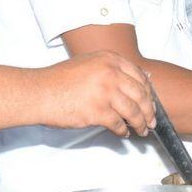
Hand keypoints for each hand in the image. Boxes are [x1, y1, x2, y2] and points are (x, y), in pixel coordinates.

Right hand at [41, 52, 155, 135]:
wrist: (39, 92)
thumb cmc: (59, 80)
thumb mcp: (88, 63)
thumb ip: (109, 69)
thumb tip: (129, 85)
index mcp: (110, 59)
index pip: (140, 77)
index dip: (148, 93)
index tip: (150, 102)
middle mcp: (111, 73)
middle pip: (141, 95)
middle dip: (149, 110)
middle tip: (151, 120)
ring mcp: (106, 92)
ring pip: (134, 111)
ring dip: (140, 123)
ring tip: (141, 130)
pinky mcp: (98, 111)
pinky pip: (118, 124)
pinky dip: (123, 130)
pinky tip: (123, 132)